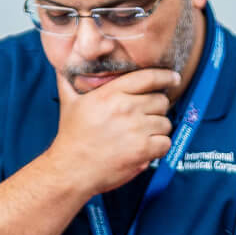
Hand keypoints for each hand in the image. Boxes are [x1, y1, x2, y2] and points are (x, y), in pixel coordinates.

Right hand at [51, 66, 179, 195]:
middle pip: (161, 100)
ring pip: (165, 122)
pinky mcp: (142, 149)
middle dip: (158, 108)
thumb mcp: (68, 103)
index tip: (173, 78)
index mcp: (110, 93)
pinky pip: (166, 143)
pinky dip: (160, 147)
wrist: (71, 169)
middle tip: (147, 117)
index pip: (148, 77)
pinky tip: (147, 148)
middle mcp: (125, 108)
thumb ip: (68, 81)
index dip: (165, 76)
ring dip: (158, 129)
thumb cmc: (71, 137)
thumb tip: (61, 65)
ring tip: (144, 135)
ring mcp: (136, 129)